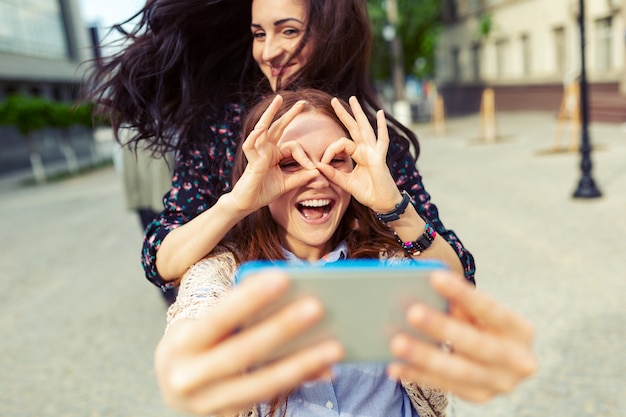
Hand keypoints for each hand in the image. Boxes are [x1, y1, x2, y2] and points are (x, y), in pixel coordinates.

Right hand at [155, 271, 343, 415]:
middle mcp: (190, 377)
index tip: (283, 277)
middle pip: (242, 352)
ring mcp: (208, 404)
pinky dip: (298, 381)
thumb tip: (289, 298)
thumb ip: (237, 313)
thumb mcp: (205, 325)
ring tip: (335, 346)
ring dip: (301, 364)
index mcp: (182, 343)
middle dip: (281, 329)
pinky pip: (269, 398)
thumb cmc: (199, 342)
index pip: (218, 317)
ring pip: (261, 384)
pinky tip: (324, 368)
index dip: (250, 298)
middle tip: (318, 307)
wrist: (173, 385)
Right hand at [229, 95, 319, 213]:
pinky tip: (260, 128)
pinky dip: (254, 136)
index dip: (305, 157)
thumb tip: (320, 173)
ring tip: (278, 100)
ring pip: (263, 128)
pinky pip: (251, 145)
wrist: (248, 203)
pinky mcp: (251, 160)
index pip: (294, 146)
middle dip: (289, 114)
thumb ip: (303, 177)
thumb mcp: (288, 183)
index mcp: (275, 153)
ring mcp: (258, 153)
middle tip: (303, 102)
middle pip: (278, 127)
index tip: (314, 169)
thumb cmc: (264, 192)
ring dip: (270, 113)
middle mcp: (266, 149)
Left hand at [315, 96, 402, 212]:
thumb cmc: (368, 192)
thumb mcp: (346, 183)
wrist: (382, 203)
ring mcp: (374, 152)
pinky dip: (381, 127)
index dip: (330, 150)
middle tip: (332, 100)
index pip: (341, 144)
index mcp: (358, 154)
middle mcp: (365, 150)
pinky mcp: (380, 158)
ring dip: (358, 113)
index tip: (322, 162)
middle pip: (353, 128)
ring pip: (364, 128)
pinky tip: (380, 113)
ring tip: (352, 99)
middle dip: (344, 114)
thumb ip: (333, 174)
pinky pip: (382, 140)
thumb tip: (317, 164)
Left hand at [387, 271, 536, 401]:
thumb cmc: (485, 325)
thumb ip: (462, 304)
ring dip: (425, 356)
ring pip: (458, 371)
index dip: (463, 294)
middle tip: (412, 312)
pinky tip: (395, 366)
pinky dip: (417, 376)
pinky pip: (444, 387)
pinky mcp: (480, 397)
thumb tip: (427, 290)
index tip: (434, 277)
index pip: (491, 309)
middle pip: (475, 344)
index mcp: (521, 331)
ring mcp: (500, 384)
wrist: (505, 362)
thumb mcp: (481, 313)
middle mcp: (518, 361)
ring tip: (396, 343)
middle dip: (442, 327)